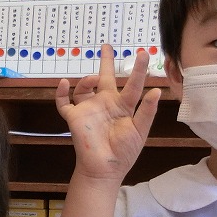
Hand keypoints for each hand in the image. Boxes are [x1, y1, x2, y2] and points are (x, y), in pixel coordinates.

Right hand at [55, 44, 160, 183]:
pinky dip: (60, 93)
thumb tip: (156, 91)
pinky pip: (63, 103)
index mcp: (123, 106)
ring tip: (92, 80)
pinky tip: (64, 84)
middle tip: (107, 46)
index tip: (143, 54)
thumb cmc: (124, 152)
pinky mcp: (74, 118)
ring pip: (84, 88)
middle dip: (106, 62)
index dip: (138, 70)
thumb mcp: (140, 131)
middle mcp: (105, 104)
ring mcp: (89, 110)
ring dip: (87, 80)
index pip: (132, 84)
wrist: (105, 170)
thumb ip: (147, 111)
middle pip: (105, 78)